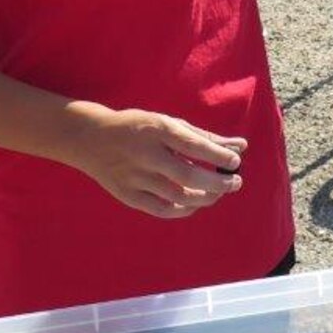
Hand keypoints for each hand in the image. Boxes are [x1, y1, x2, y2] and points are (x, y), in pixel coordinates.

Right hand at [63, 105, 247, 219]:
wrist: (91, 138)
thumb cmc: (140, 128)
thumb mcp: (169, 123)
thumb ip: (204, 136)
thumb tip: (241, 147)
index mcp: (156, 129)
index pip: (193, 145)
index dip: (218, 156)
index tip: (236, 162)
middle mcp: (144, 154)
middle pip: (187, 175)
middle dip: (217, 182)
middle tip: (235, 183)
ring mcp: (134, 177)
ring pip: (177, 196)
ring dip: (205, 197)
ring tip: (218, 192)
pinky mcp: (126, 195)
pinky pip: (161, 209)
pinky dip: (183, 210)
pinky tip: (196, 204)